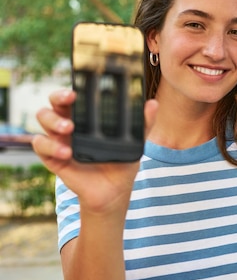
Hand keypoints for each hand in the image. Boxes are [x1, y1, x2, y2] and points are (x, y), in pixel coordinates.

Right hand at [32, 89, 157, 215]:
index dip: (71, 88)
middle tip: (70, 99)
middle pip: (54, 102)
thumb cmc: (121, 162)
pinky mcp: (53, 157)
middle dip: (58, 97)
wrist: (114, 191)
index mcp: (87, 117)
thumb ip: (143, 123)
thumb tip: (153, 104)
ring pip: (43, 118)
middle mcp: (69, 123)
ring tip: (69, 128)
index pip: (73, 96)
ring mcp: (59, 139)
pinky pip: (41, 145)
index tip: (78, 88)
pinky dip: (51, 146)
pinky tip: (67, 152)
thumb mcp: (134, 142)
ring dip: (54, 121)